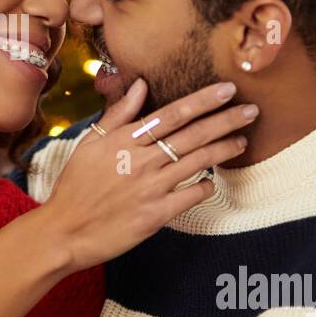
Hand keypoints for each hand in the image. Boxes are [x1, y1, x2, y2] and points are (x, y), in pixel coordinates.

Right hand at [43, 79, 256, 270]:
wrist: (64, 231)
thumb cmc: (75, 186)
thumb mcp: (89, 143)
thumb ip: (118, 114)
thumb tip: (140, 85)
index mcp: (124, 140)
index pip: (172, 113)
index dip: (203, 100)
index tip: (227, 89)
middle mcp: (141, 160)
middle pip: (192, 134)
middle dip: (226, 120)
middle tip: (251, 110)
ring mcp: (150, 188)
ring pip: (197, 162)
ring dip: (224, 149)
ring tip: (243, 140)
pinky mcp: (155, 215)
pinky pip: (190, 196)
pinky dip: (205, 186)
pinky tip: (213, 180)